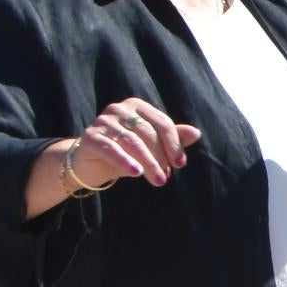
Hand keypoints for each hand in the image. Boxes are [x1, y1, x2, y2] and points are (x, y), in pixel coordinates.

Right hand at [68, 98, 200, 188]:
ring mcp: (103, 121)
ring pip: (132, 142)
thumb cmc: (126, 153)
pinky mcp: (90, 136)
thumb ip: (172, 138)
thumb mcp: (151, 147)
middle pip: (148, 133)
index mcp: (137, 106)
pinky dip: (125, 161)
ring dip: (148, 163)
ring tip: (158, 180)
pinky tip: (136, 173)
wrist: (90, 164)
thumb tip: (196, 133)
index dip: (174, 144)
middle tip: (166, 177)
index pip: (162, 123)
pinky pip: (111, 149)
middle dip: (160, 157)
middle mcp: (119, 109)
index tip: (180, 164)